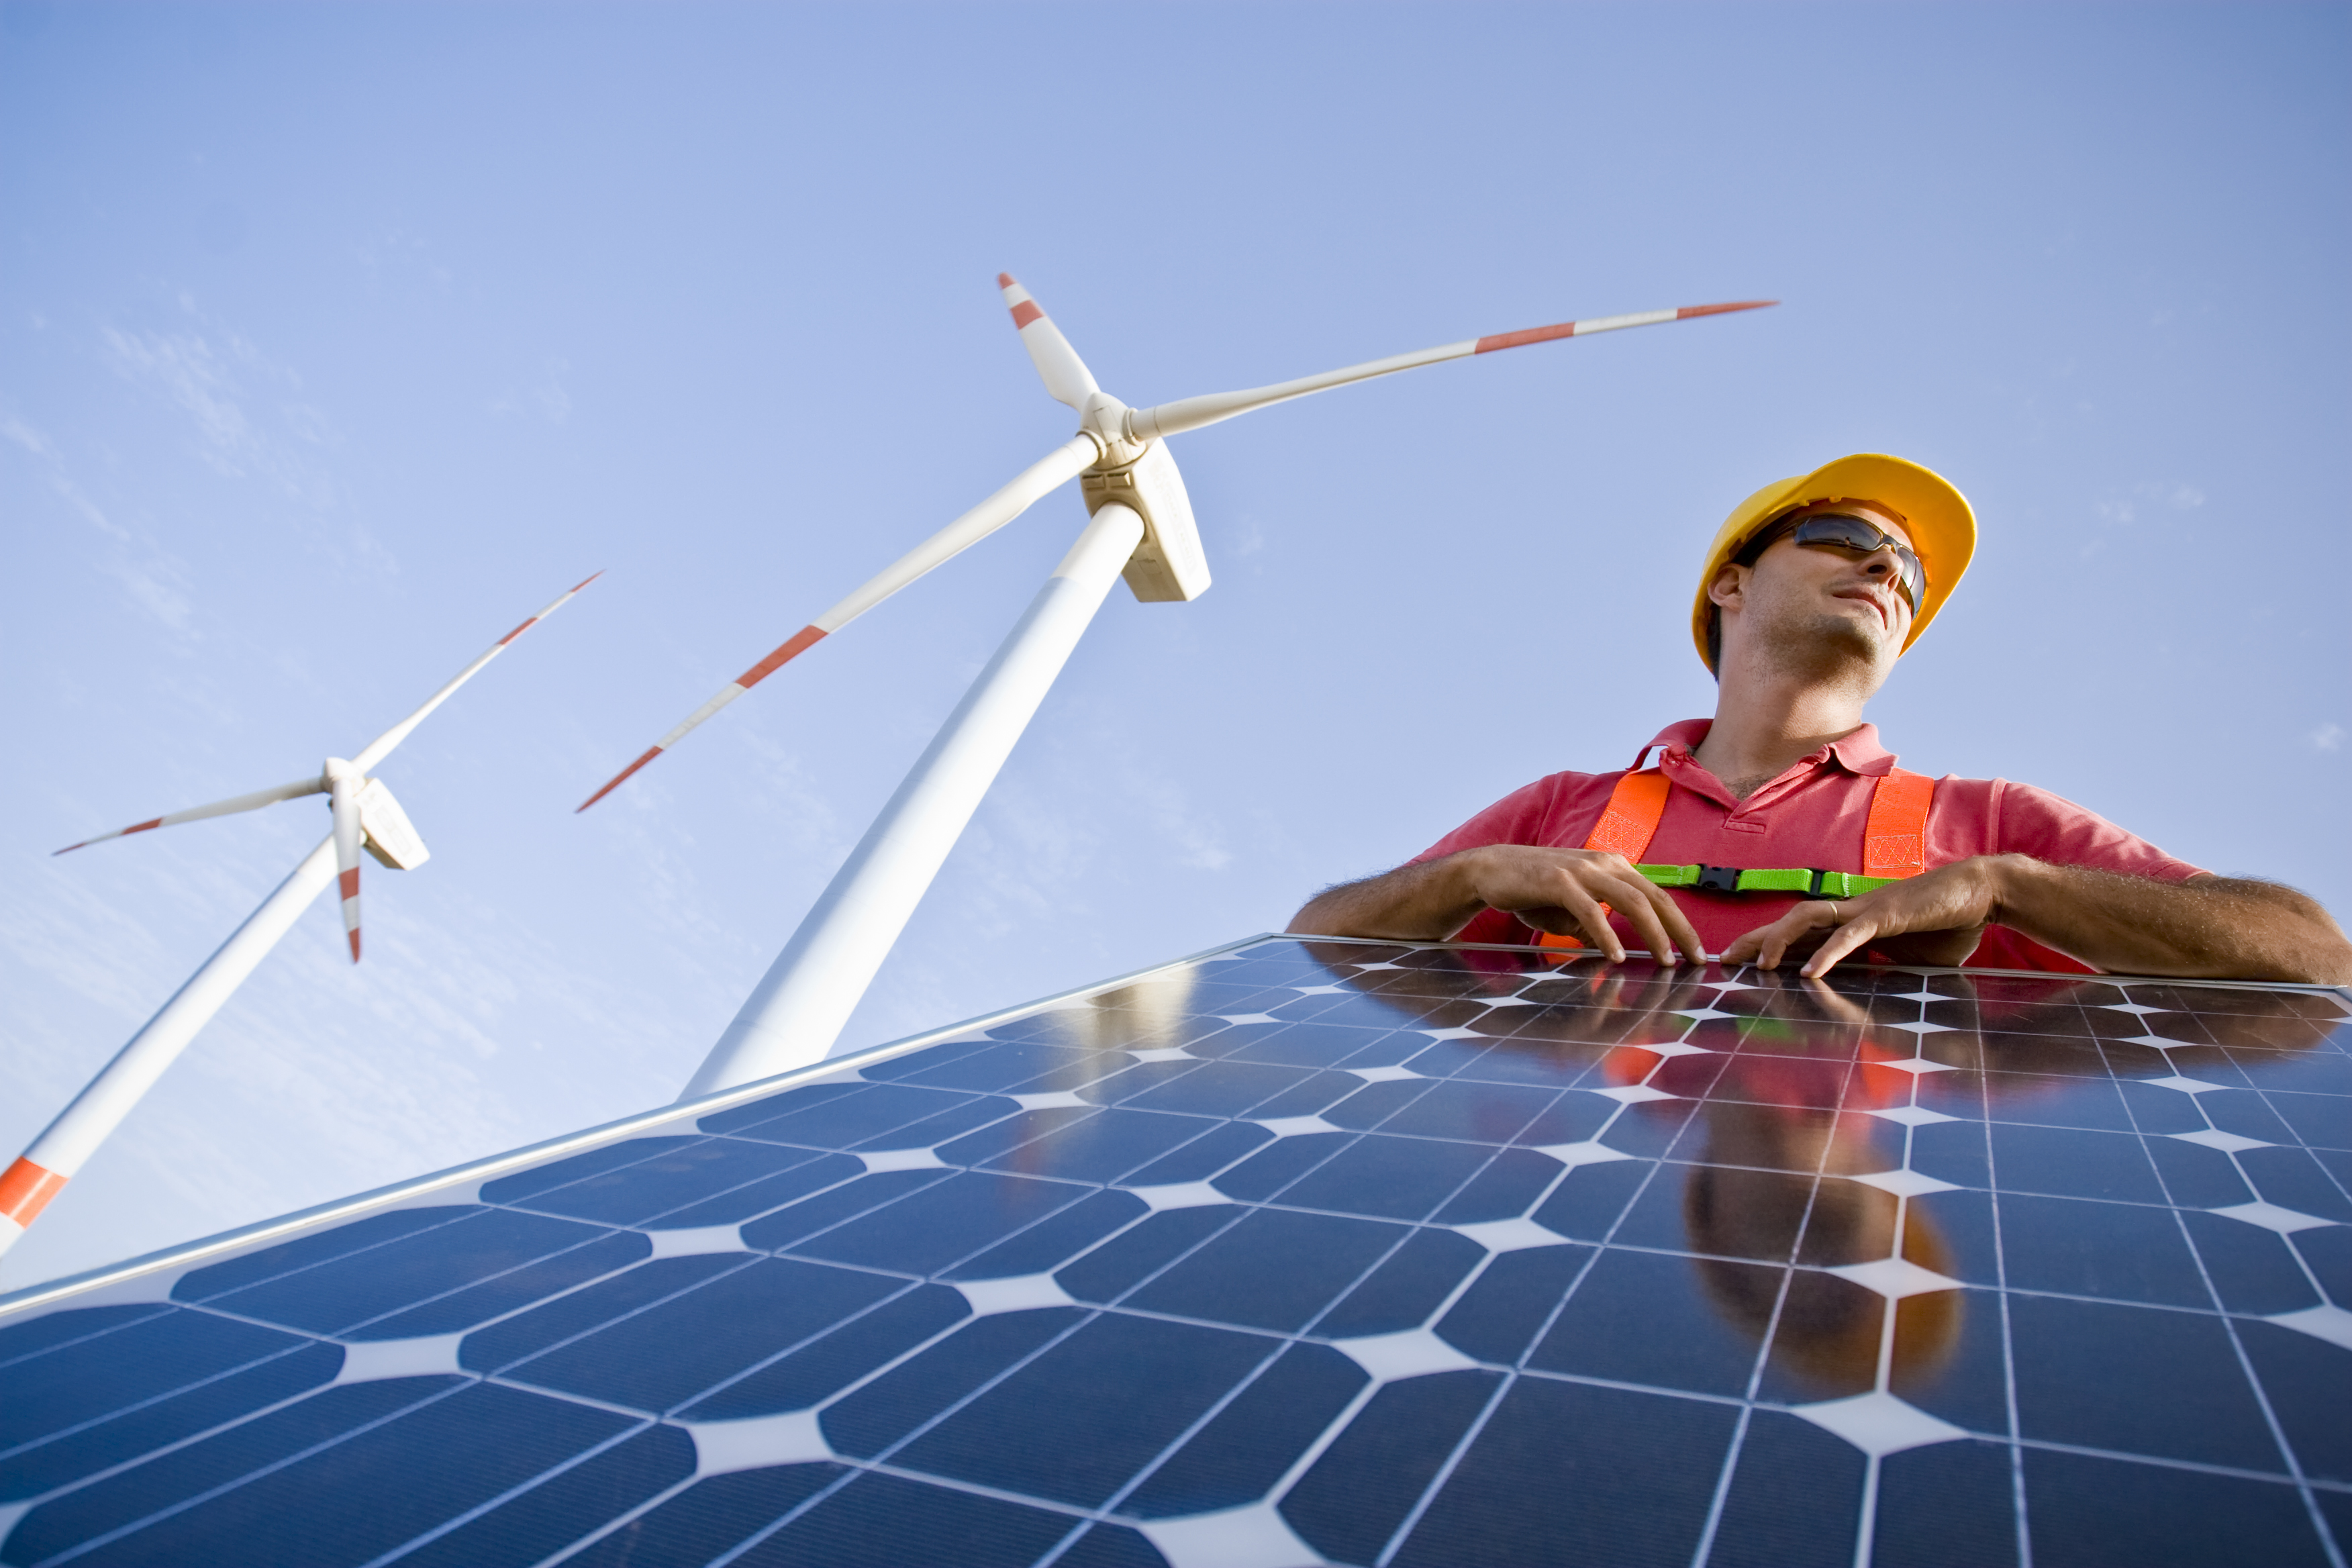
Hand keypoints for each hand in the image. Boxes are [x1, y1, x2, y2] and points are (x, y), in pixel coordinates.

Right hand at [1457, 844, 1706, 965]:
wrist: (1490, 870)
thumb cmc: (1532, 890)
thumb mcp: (1570, 910)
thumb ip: (1593, 926)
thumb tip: (1609, 949)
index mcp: (1613, 867)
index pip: (1657, 896)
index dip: (1680, 924)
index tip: (1695, 951)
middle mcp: (1605, 864)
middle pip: (1654, 898)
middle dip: (1679, 930)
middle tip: (1696, 959)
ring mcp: (1583, 870)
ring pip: (1631, 901)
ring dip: (1652, 933)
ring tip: (1665, 961)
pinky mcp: (1560, 881)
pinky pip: (1591, 911)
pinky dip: (1607, 935)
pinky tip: (1617, 956)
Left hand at [1723, 858, 2003, 975]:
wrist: (1982, 894)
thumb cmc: (1947, 927)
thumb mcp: (1912, 966)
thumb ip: (1891, 982)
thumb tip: (1885, 1024)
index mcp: (1851, 926)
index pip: (1799, 935)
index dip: (1768, 947)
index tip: (1740, 966)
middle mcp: (1849, 913)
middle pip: (1789, 922)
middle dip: (1755, 939)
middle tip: (1724, 960)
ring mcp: (1865, 911)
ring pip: (1807, 917)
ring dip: (1780, 939)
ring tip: (1761, 965)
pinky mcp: (1887, 915)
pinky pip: (1849, 933)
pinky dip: (1828, 952)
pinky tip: (1811, 972)